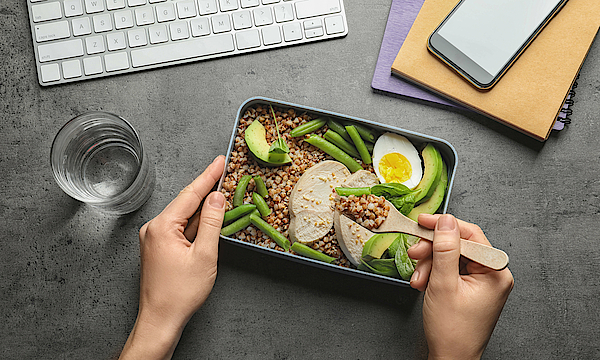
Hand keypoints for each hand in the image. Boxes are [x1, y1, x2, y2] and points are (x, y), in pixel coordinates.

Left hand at [119, 155, 225, 359]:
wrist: (161, 319)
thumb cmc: (181, 293)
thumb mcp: (204, 255)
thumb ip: (212, 223)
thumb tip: (217, 198)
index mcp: (162, 226)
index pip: (190, 194)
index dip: (208, 176)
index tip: (220, 161)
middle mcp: (154, 228)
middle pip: (186, 202)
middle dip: (207, 188)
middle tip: (224, 170)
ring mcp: (155, 237)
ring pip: (184, 215)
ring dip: (203, 206)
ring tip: (222, 191)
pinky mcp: (159, 247)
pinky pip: (180, 227)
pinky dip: (196, 222)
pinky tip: (209, 216)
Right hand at [408, 214, 513, 359]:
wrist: (451, 358)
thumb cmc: (452, 330)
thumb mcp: (443, 284)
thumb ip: (445, 249)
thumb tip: (446, 221)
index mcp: (495, 272)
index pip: (470, 235)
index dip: (443, 226)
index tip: (423, 221)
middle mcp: (492, 274)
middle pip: (458, 245)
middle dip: (432, 251)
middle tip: (414, 254)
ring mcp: (482, 281)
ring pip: (450, 257)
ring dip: (429, 265)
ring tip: (418, 280)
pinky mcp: (470, 287)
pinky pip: (450, 269)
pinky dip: (433, 274)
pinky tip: (423, 284)